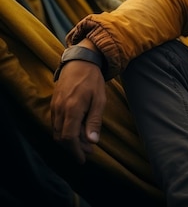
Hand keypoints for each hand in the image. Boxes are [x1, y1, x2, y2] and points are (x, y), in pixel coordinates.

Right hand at [51, 48, 105, 163]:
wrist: (80, 62)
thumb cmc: (93, 80)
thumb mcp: (99, 100)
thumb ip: (94, 121)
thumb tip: (92, 141)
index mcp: (72, 109)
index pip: (69, 138)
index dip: (75, 151)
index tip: (84, 159)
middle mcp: (59, 110)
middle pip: (61, 138)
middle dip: (74, 148)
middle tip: (88, 152)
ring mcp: (54, 107)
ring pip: (57, 132)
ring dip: (69, 141)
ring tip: (85, 143)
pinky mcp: (53, 104)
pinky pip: (55, 123)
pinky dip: (65, 131)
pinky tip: (77, 131)